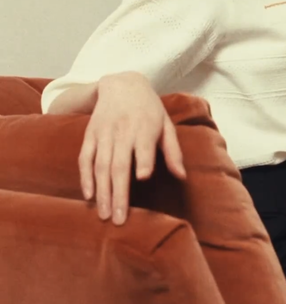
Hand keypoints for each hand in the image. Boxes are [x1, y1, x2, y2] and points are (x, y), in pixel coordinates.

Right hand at [78, 72, 186, 225]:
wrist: (121, 84)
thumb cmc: (149, 109)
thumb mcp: (166, 124)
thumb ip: (173, 151)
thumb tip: (181, 177)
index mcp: (145, 128)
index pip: (143, 147)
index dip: (143, 160)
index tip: (142, 178)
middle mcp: (122, 131)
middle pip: (119, 165)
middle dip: (118, 193)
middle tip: (119, 219)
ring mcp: (104, 134)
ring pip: (100, 166)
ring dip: (101, 192)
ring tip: (104, 214)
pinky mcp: (90, 135)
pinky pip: (85, 158)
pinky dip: (85, 177)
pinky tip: (88, 195)